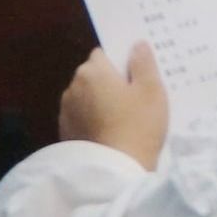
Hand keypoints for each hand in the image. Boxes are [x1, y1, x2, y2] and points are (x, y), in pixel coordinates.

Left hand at [59, 42, 171, 169]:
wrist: (116, 172)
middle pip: (93, 75)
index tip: (135, 75)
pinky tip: (108, 132)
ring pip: (86, 97)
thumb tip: (136, 45)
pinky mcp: (65, 133)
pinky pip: (81, 117)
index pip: (103, 54)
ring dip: (98, 101)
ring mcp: (66, 111)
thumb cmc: (138, 125)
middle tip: (133, 97)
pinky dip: (92, 119)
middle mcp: (73, 87)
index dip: (120, 61)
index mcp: (93, 71)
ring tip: (121, 118)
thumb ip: (143, 62)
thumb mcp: (151, 90)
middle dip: (109, 81)